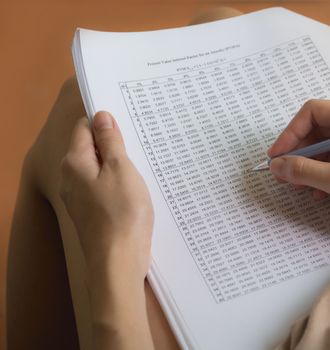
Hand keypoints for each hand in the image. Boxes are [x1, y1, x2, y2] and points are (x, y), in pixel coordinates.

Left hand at [59, 111, 152, 284]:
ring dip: (120, 165)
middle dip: (115, 144)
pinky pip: (105, 188)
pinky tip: (138, 188)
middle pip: (92, 148)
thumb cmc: (122, 214)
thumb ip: (110, 141)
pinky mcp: (94, 212)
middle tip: (140, 144)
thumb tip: (101, 117)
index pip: (85, 128)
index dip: (106, 122)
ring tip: (144, 166)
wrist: (119, 261)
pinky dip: (120, 183)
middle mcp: (72, 179)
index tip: (129, 122)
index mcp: (74, 163)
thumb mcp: (121, 169)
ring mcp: (82, 197)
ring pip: (101, 169)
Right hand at [268, 100, 329, 240]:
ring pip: (329, 144)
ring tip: (298, 185)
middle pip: (320, 128)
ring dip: (311, 164)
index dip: (290, 133)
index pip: (314, 112)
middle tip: (282, 173)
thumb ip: (306, 171)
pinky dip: (326, 172)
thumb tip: (277, 165)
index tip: (276, 157)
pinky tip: (318, 192)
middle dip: (299, 151)